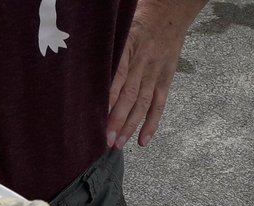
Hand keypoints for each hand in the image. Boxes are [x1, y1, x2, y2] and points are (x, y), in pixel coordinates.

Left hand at [106, 1, 204, 148]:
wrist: (172, 8)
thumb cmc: (138, 16)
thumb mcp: (118, 27)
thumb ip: (104, 47)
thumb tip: (80, 68)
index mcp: (128, 49)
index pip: (117, 78)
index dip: (107, 100)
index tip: (96, 118)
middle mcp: (143, 63)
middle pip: (129, 96)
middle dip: (117, 120)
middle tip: (105, 141)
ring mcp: (156, 71)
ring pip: (143, 103)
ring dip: (131, 126)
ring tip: (118, 144)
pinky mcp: (166, 77)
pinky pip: (160, 103)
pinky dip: (152, 122)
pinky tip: (143, 140)